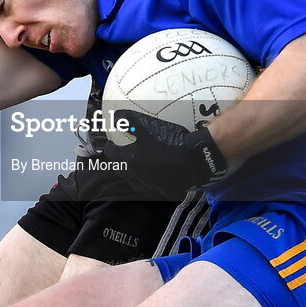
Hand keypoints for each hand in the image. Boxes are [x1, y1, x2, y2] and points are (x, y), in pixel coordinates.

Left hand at [105, 111, 228, 199]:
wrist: (195, 162)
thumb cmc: (170, 143)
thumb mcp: (148, 129)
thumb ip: (130, 121)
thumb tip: (116, 115)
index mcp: (133, 161)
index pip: (113, 156)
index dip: (110, 150)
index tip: (110, 145)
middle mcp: (139, 176)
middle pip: (122, 172)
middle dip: (120, 164)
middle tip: (122, 155)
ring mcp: (153, 186)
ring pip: (137, 183)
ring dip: (134, 175)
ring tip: (138, 167)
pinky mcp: (166, 192)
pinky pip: (154, 187)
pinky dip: (153, 180)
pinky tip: (159, 174)